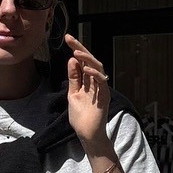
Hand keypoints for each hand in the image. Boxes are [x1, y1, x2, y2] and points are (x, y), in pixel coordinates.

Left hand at [64, 33, 110, 151]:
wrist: (86, 133)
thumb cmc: (80, 117)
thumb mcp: (73, 94)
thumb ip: (74, 78)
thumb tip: (72, 60)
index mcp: (87, 81)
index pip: (82, 61)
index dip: (76, 49)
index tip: (67, 38)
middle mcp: (95, 82)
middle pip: (89, 61)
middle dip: (80, 48)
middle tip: (70, 39)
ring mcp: (101, 88)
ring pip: (97, 67)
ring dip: (87, 59)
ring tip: (76, 52)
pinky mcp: (105, 95)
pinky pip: (102, 81)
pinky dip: (94, 73)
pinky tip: (86, 69)